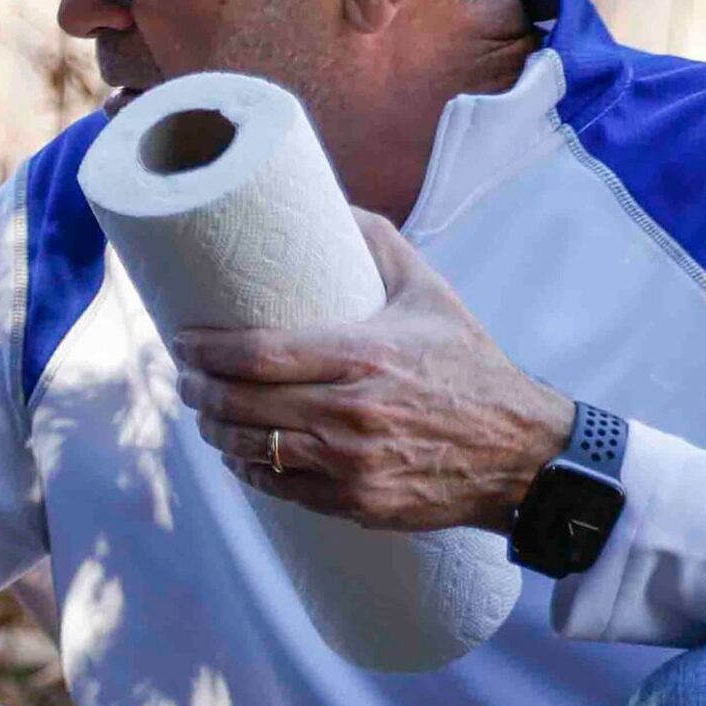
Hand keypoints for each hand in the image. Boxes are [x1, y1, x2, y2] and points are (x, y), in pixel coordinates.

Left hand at [171, 209, 574, 533]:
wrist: (523, 453)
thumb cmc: (471, 369)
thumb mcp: (430, 296)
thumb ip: (381, 245)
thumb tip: (335, 203)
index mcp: (364, 356)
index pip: (258, 353)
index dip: (207, 349)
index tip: (183, 340)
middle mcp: (351, 412)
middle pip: (241, 403)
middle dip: (198, 390)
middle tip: (185, 375)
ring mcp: (350, 464)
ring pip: (251, 448)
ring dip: (215, 430)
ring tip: (205, 411)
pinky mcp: (355, 502)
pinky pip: (279, 487)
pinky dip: (251, 468)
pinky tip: (240, 451)